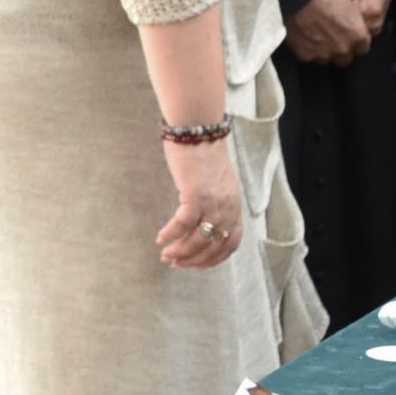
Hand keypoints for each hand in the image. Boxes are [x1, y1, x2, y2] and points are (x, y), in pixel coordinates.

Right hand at [157, 138, 242, 268]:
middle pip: (213, 246)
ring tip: (166, 255)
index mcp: (234, 206)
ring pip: (198, 239)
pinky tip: (160, 238)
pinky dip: (171, 234)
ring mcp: (213, 202)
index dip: (214, 259)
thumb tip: (202, 218)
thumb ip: (215, 200)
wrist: (199, 129)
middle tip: (175, 263)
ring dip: (181, 251)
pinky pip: (183, 223)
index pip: (230, 243)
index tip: (197, 266)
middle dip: (193, 259)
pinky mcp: (195, 194)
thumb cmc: (203, 151)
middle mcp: (227, 208)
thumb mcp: (217, 182)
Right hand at [286, 0, 370, 65]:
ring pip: (326, 59)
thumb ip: (355, 16)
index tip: (348, 34)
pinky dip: (306, 49)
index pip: (362, 48)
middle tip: (331, 36)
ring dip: (323, 51)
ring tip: (315, 37)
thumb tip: (355, 16)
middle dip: (340, 49)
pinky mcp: (305, 55)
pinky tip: (303, 37)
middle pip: (345, 58)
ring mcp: (323, 54)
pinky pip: (308, 57)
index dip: (354, 40)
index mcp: (358, 35)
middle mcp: (343, 49)